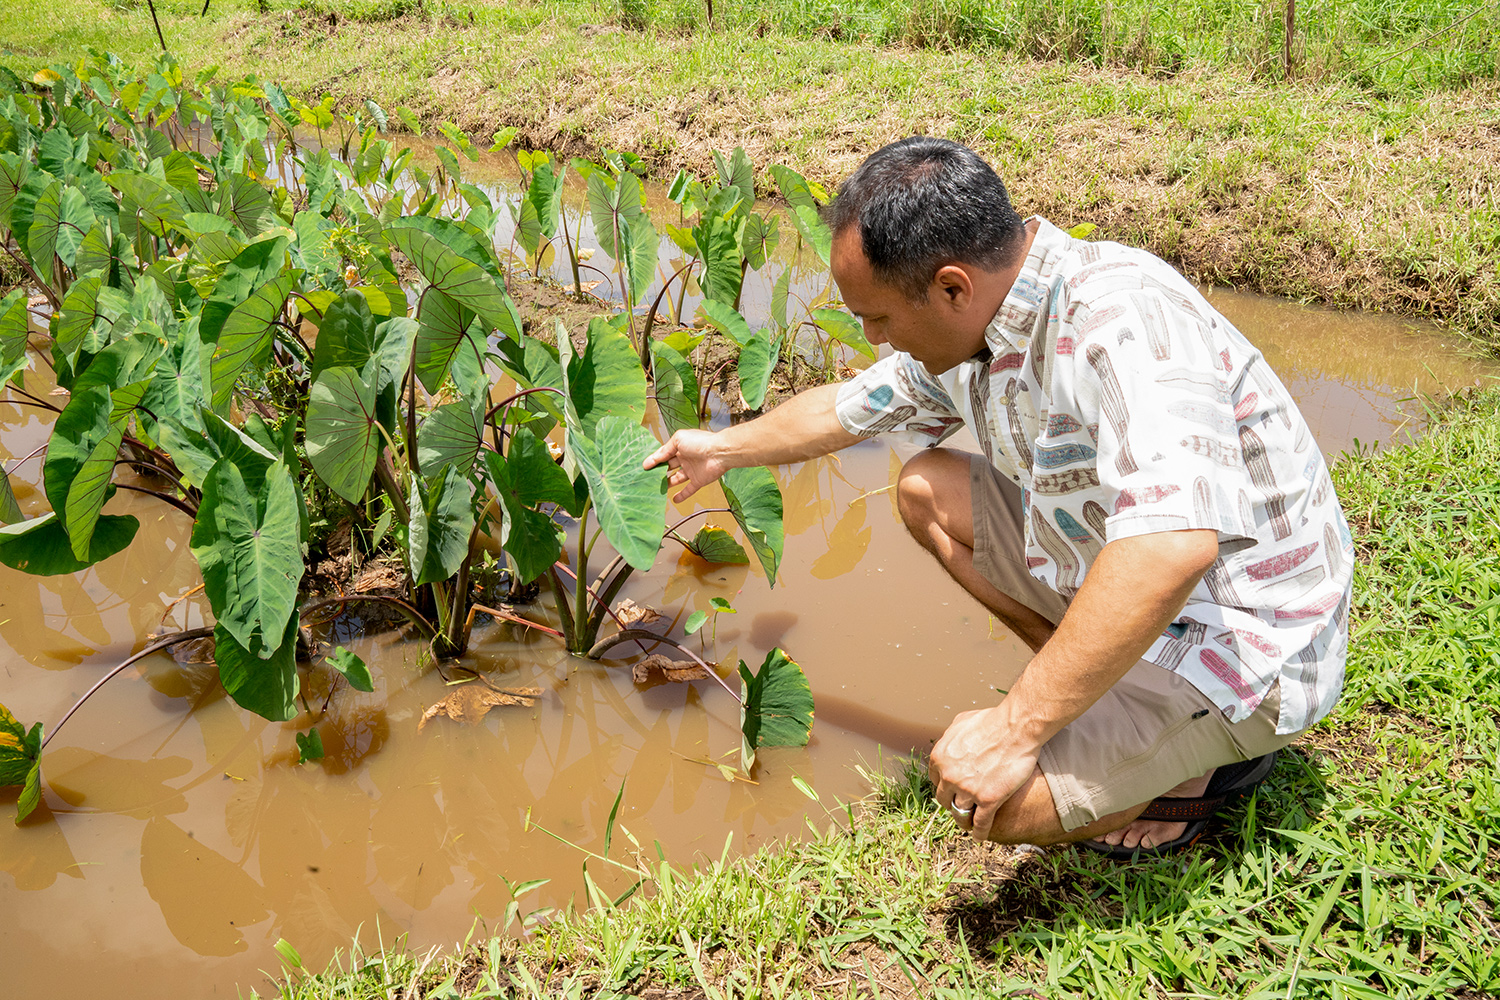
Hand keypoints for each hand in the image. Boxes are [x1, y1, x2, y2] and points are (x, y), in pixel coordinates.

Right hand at [643, 429, 728, 502]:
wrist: (719, 453)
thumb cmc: (700, 442)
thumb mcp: (678, 440)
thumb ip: (665, 450)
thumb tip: (653, 458)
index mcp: (681, 447)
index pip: (664, 454)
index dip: (654, 460)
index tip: (644, 467)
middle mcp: (686, 458)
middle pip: (669, 467)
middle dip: (659, 472)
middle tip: (648, 478)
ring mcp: (692, 470)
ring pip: (676, 478)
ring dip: (667, 484)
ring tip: (656, 489)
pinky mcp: (698, 481)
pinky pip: (689, 490)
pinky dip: (682, 495)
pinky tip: (674, 499)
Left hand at [929, 705, 1041, 840]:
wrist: (1015, 728)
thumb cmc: (991, 720)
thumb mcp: (961, 722)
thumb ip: (951, 736)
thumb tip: (949, 742)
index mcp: (940, 757)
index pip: (936, 780)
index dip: (945, 786)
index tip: (952, 790)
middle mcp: (949, 776)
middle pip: (944, 799)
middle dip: (952, 802)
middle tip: (960, 805)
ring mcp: (967, 789)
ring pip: (959, 813)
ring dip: (963, 820)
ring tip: (968, 824)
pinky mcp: (988, 799)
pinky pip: (980, 823)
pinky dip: (980, 832)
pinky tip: (981, 836)